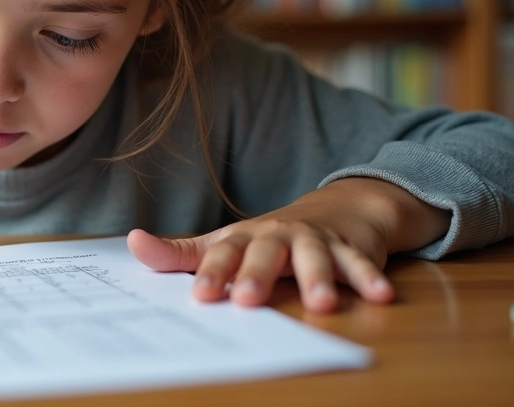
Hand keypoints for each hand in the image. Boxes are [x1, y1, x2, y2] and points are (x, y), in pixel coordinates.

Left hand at [127, 178, 447, 312]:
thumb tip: (132, 244)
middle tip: (246, 301)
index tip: (199, 296)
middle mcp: (277, 235)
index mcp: (243, 237)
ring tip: (321, 305)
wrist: (336, 208)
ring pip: (316, 257)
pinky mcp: (351, 247)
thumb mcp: (224, 243)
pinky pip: (362, 263)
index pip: (222, 253)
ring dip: (318, 278)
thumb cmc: (267, 238)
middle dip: (256, 276)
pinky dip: (370, 277)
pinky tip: (380, 295)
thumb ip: (180, 253)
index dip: (211, 273)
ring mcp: (316, 239)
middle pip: (266, 253)